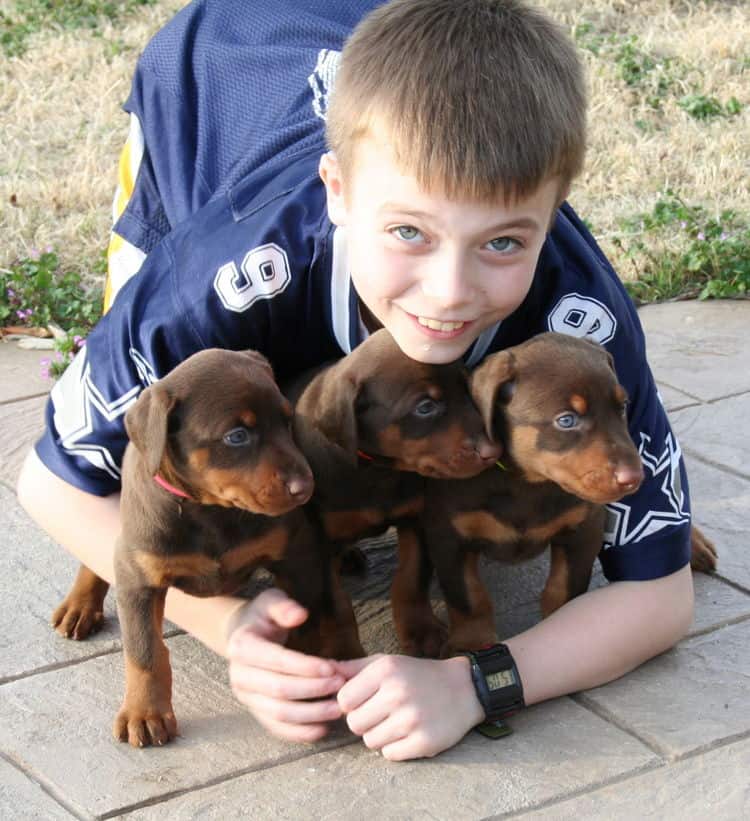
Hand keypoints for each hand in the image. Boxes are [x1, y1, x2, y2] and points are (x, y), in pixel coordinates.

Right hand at [226, 589, 345, 741]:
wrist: (243, 635)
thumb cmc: (263, 617)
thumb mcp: (271, 601)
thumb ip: (284, 606)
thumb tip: (300, 614)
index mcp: (242, 646)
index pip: (276, 660)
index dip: (305, 667)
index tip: (332, 668)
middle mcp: (239, 675)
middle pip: (278, 690)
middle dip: (312, 690)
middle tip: (340, 686)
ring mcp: (246, 696)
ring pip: (278, 713)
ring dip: (310, 714)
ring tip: (337, 709)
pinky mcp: (255, 711)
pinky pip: (276, 728)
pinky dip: (299, 733)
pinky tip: (322, 728)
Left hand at [334, 654, 483, 760]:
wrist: (464, 689)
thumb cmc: (417, 675)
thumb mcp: (387, 662)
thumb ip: (353, 668)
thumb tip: (324, 672)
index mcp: (385, 669)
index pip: (343, 700)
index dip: (351, 704)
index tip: (365, 701)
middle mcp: (397, 692)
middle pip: (354, 724)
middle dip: (364, 722)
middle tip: (381, 713)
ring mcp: (412, 718)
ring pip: (370, 742)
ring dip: (379, 735)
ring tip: (396, 722)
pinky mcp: (424, 741)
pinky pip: (389, 755)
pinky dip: (395, 748)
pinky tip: (408, 733)